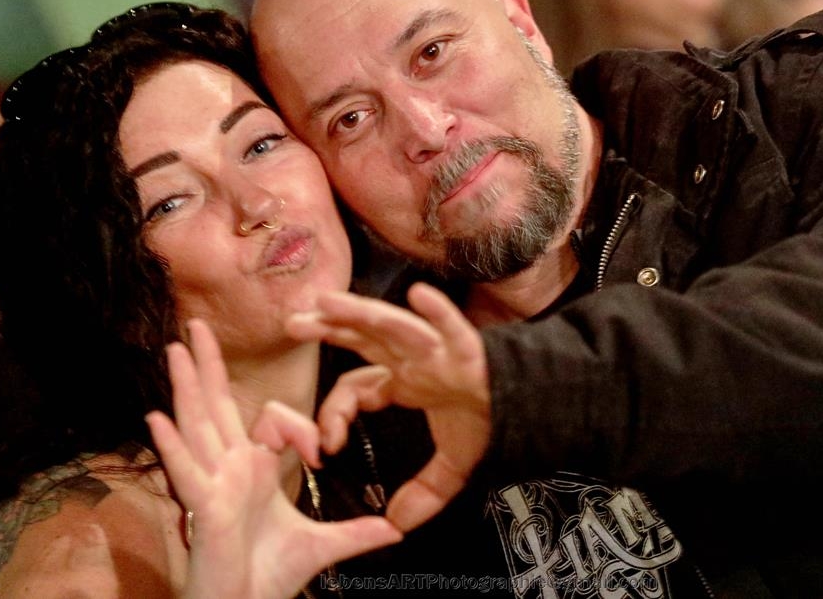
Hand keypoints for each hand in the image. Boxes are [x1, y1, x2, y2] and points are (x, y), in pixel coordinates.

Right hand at [146, 319, 400, 598]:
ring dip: (186, 388)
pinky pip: (187, 473)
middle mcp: (228, 470)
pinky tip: (156, 418)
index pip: (270, 419)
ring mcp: (211, 487)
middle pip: (216, 407)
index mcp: (253, 470)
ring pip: (197, 427)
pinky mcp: (203, 511)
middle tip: (197, 325)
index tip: (320, 454)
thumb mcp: (321, 546)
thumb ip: (356, 533)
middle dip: (208, 367)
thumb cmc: (269, 578)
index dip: (300, 428)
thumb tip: (395, 531)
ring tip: (175, 350)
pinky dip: (173, 447)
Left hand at [287, 283, 490, 531]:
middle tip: (291, 324)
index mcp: (405, 379)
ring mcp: (440, 349)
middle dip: (327, 328)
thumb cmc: (490, 422)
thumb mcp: (452, 466)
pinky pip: (452, 327)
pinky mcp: (470, 349)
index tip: (326, 443)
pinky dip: (438, 312)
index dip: (335, 411)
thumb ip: (423, 493)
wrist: (531, 408)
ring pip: (393, 327)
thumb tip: (396, 526)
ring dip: (360, 313)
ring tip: (327, 302)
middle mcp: (415, 357)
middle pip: (362, 338)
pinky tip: (420, 296)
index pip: (356, 386)